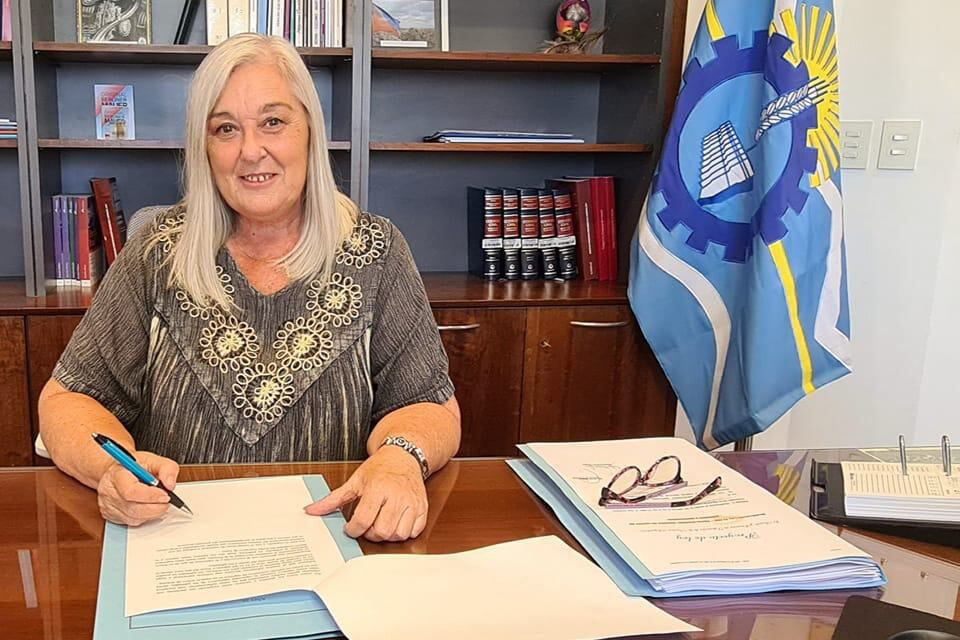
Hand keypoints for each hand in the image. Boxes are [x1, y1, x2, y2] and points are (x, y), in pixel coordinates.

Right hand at [97, 451, 179, 525]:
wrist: (118, 470)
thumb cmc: (134, 466)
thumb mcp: (154, 459)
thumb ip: (167, 468)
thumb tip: (170, 484)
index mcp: (117, 474)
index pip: (131, 491)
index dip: (151, 496)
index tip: (166, 495)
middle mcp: (109, 491)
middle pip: (133, 508)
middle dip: (155, 507)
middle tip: (167, 501)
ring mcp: (108, 505)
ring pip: (133, 518)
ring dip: (152, 513)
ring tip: (159, 502)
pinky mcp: (111, 516)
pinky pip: (131, 522)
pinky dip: (144, 517)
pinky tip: (148, 507)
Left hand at [304, 446, 427, 541]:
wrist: (404, 455)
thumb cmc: (380, 468)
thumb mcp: (355, 481)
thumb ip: (333, 499)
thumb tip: (312, 510)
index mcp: (378, 488)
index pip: (363, 520)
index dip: (353, 529)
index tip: (350, 527)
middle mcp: (396, 496)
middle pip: (381, 531)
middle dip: (370, 534)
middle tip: (366, 526)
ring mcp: (412, 503)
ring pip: (398, 534)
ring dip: (387, 535)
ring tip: (380, 524)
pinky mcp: (422, 508)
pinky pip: (414, 532)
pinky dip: (403, 533)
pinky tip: (395, 523)